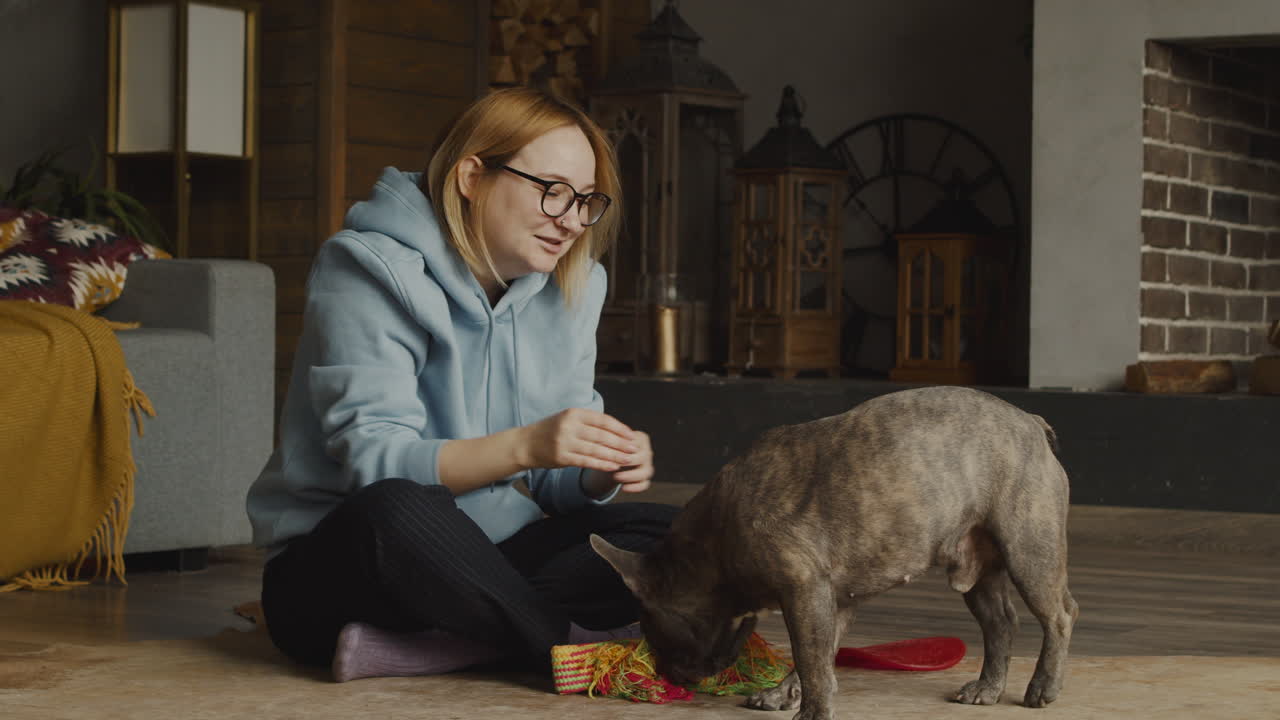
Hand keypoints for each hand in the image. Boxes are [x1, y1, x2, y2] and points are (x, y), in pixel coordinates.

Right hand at [519, 408, 640, 473]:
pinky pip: (586, 461)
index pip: (602, 420)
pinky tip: (612, 467)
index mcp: (573, 413)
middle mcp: (569, 426)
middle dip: (620, 443)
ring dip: (614, 456)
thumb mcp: (568, 419)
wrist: (525, 444)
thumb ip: (589, 422)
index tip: (631, 435)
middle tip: (634, 449)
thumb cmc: (551, 431)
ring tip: (627, 460)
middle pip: (601, 435)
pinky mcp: (561, 457)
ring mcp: (564, 442)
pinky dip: (601, 464)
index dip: (619, 428)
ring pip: (596, 450)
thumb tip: (617, 430)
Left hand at [611, 430, 652, 492]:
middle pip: (643, 457)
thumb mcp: (611, 441)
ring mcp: (648, 465)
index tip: (613, 452)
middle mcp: (647, 451)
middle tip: (614, 465)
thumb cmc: (612, 446)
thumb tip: (608, 445)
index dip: (625, 449)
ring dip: (631, 476)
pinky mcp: (645, 478)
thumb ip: (613, 441)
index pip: (636, 444)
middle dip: (628, 462)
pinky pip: (645, 484)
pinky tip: (623, 488)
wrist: (611, 459)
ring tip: (616, 477)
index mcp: (641, 438)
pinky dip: (635, 487)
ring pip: (646, 472)